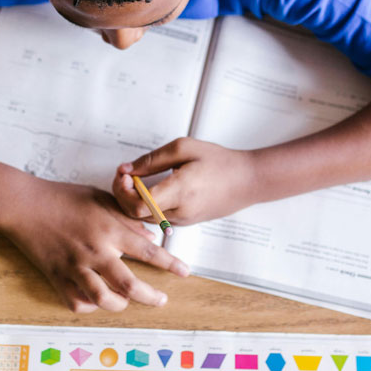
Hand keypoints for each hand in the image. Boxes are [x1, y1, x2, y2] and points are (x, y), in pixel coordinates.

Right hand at [0, 176, 189, 312]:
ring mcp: (75, 267)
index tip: (184, 272)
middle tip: (160, 299)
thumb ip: (125, 217)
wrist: (24, 205)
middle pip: (130, 286)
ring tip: (126, 301)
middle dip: (151, 297)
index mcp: (109, 230)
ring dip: (120, 305)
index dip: (170, 264)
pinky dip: (90, 305)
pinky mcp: (57, 277)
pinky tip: (96, 299)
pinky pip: (77, 302)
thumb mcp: (100, 199)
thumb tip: (147, 232)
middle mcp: (95, 252)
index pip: (148, 252)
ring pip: (105, 300)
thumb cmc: (61, 197)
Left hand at [112, 137, 258, 225]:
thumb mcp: (184, 148)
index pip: (139, 204)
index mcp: (180, 191)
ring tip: (136, 180)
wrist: (247, 181)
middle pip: (136, 215)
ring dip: (133, 201)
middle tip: (126, 174)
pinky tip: (147, 189)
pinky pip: (156, 218)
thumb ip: (153, 159)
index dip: (124, 190)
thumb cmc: (219, 161)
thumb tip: (127, 169)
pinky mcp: (184, 222)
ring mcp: (182, 221)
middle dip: (123, 195)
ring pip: (144, 219)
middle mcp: (180, 212)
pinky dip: (144, 206)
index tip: (125, 173)